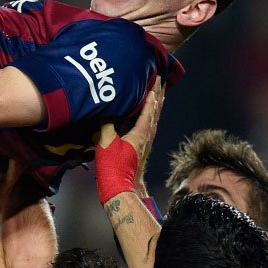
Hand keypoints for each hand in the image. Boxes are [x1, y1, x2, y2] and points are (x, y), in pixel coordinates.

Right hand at [95, 79, 164, 202]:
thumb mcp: (106, 144)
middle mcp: (147, 136)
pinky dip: (150, 115)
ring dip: (156, 104)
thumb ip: (108, 125)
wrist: (121, 189)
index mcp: (140, 132)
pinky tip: (147, 115)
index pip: (148, 108)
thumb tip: (107, 110)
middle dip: (158, 94)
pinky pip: (148, 126)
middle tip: (161, 79)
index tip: (155, 78)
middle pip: (155, 111)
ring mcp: (145, 142)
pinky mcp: (141, 147)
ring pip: (153, 118)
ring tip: (158, 92)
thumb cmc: (114, 167)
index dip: (152, 93)